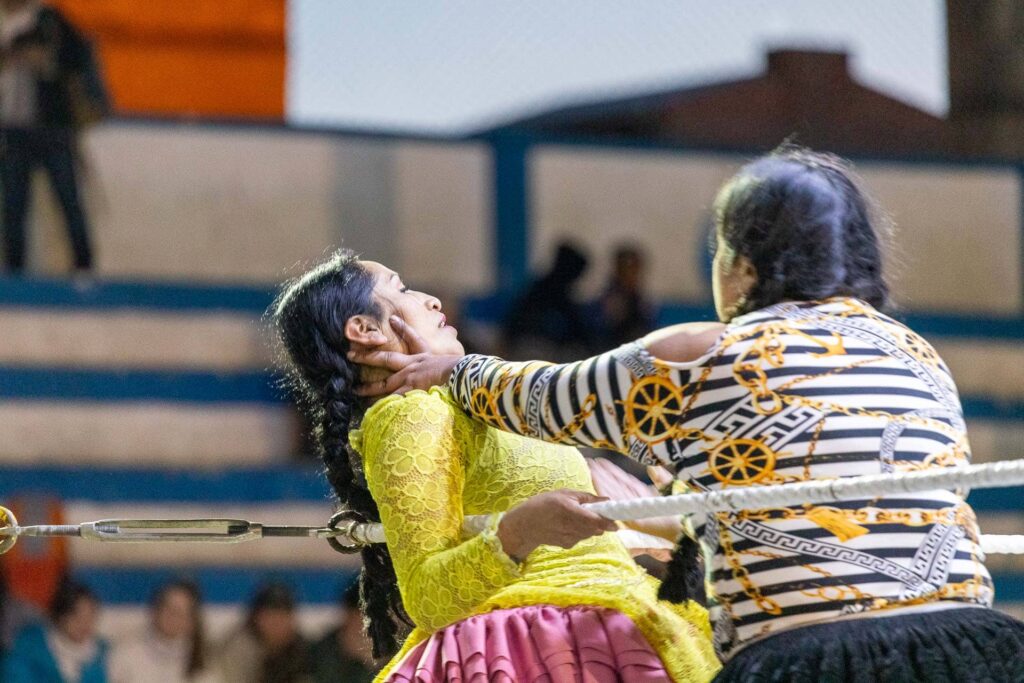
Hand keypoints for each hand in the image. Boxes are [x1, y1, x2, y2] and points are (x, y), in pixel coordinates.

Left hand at [350, 316, 461, 396]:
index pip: (413, 338)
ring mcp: (409, 378)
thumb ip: (449, 363)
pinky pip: (392, 400)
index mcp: (426, 356)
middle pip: (386, 359)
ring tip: (355, 390)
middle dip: (368, 356)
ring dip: (368, 387)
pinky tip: (370, 411)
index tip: (392, 319)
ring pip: (384, 383)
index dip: (402, 328)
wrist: (460, 375)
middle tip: (351, 354)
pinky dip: (382, 406)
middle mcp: (414, 364)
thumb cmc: (462, 370)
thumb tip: (460, 366)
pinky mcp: (409, 392)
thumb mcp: (456, 362)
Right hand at [496, 489, 616, 561]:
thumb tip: (607, 500)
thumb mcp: (564, 494)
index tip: (616, 519)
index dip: (608, 521)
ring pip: (590, 533)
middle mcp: (569, 526)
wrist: (524, 525)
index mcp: (568, 510)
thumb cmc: (543, 504)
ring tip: (580, 517)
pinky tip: (571, 525)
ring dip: (592, 526)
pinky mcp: (567, 545)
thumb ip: (587, 497)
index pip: (595, 520)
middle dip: (602, 523)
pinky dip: (582, 531)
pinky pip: (582, 537)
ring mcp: (568, 538)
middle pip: (596, 529)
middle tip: (601, 514)